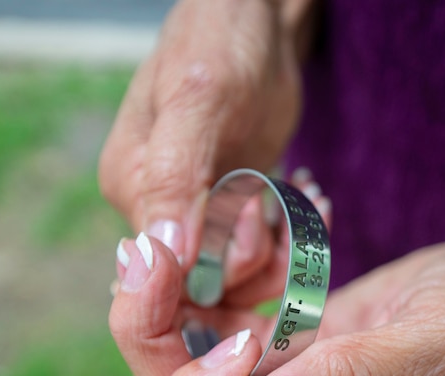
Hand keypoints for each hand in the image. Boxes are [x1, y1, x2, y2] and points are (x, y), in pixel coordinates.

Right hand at [99, 0, 302, 268]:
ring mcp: (198, 212)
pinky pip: (265, 251)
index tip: (259, 208)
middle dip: (261, 251)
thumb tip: (161, 253)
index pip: (171, 271)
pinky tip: (311, 196)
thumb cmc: (223, 43)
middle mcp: (159, 210)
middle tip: (289, 199)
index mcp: (133, 188)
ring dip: (287, 244)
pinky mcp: (232, 210)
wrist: (259, 23)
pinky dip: (295, 233)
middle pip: (211, 280)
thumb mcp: (198, 100)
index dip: (224, 258)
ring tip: (311, 198)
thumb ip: (173, 176)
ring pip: (245, 272)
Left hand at [109, 238, 444, 375]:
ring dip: (163, 303)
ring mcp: (290, 370)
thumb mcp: (431, 346)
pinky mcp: (293, 330)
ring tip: (156, 243)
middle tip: (145, 256)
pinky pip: (223, 317)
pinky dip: (200, 279)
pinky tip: (202, 236)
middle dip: (152, 337)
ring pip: (192, 357)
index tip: (240, 333)